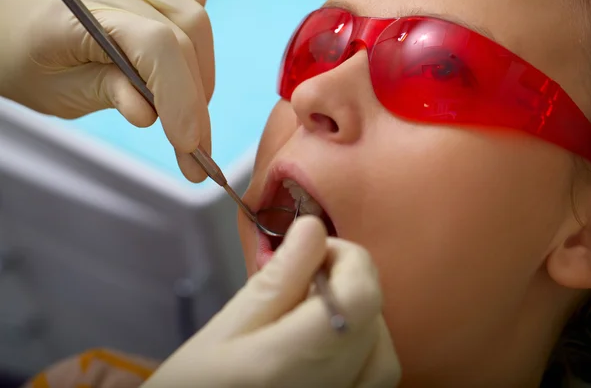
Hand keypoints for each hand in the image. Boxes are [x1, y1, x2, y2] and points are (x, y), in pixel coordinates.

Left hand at [0, 0, 213, 181]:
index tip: (188, 143)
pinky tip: (184, 74)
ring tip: (188, 116)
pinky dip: (195, 46)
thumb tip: (149, 115)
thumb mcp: (57, 88)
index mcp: (79, 11)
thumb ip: (105, 92)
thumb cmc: (26, 54)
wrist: (13, 22)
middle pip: (183, 37)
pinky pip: (188, 8)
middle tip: (195, 150)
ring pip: (194, 23)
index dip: (180, 95)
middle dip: (194, 101)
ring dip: (200, 76)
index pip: (155, 45)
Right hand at [142, 216, 400, 387]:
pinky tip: (331, 343)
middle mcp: (332, 387)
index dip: (349, 260)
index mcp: (294, 360)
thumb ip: (277, 281)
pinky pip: (377, 380)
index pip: (360, 297)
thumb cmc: (197, 383)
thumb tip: (313, 228)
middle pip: (373, 319)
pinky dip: (366, 351)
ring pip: (383, 352)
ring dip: (361, 317)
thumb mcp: (226, 328)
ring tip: (316, 311)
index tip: (315, 251)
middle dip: (349, 281)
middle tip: (306, 278)